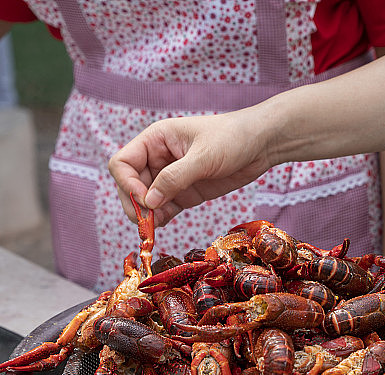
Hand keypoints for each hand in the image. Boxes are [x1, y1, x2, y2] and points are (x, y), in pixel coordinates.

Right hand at [109, 111, 273, 225]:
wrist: (261, 144)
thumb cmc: (232, 138)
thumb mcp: (203, 157)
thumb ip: (175, 178)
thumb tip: (149, 202)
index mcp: (155, 140)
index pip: (123, 163)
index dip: (126, 183)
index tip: (145, 200)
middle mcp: (157, 158)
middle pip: (129, 185)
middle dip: (135, 204)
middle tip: (147, 222)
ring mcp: (170, 177)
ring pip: (145, 200)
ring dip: (146, 215)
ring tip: (156, 225)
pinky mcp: (183, 192)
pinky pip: (163, 209)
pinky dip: (160, 218)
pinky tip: (165, 223)